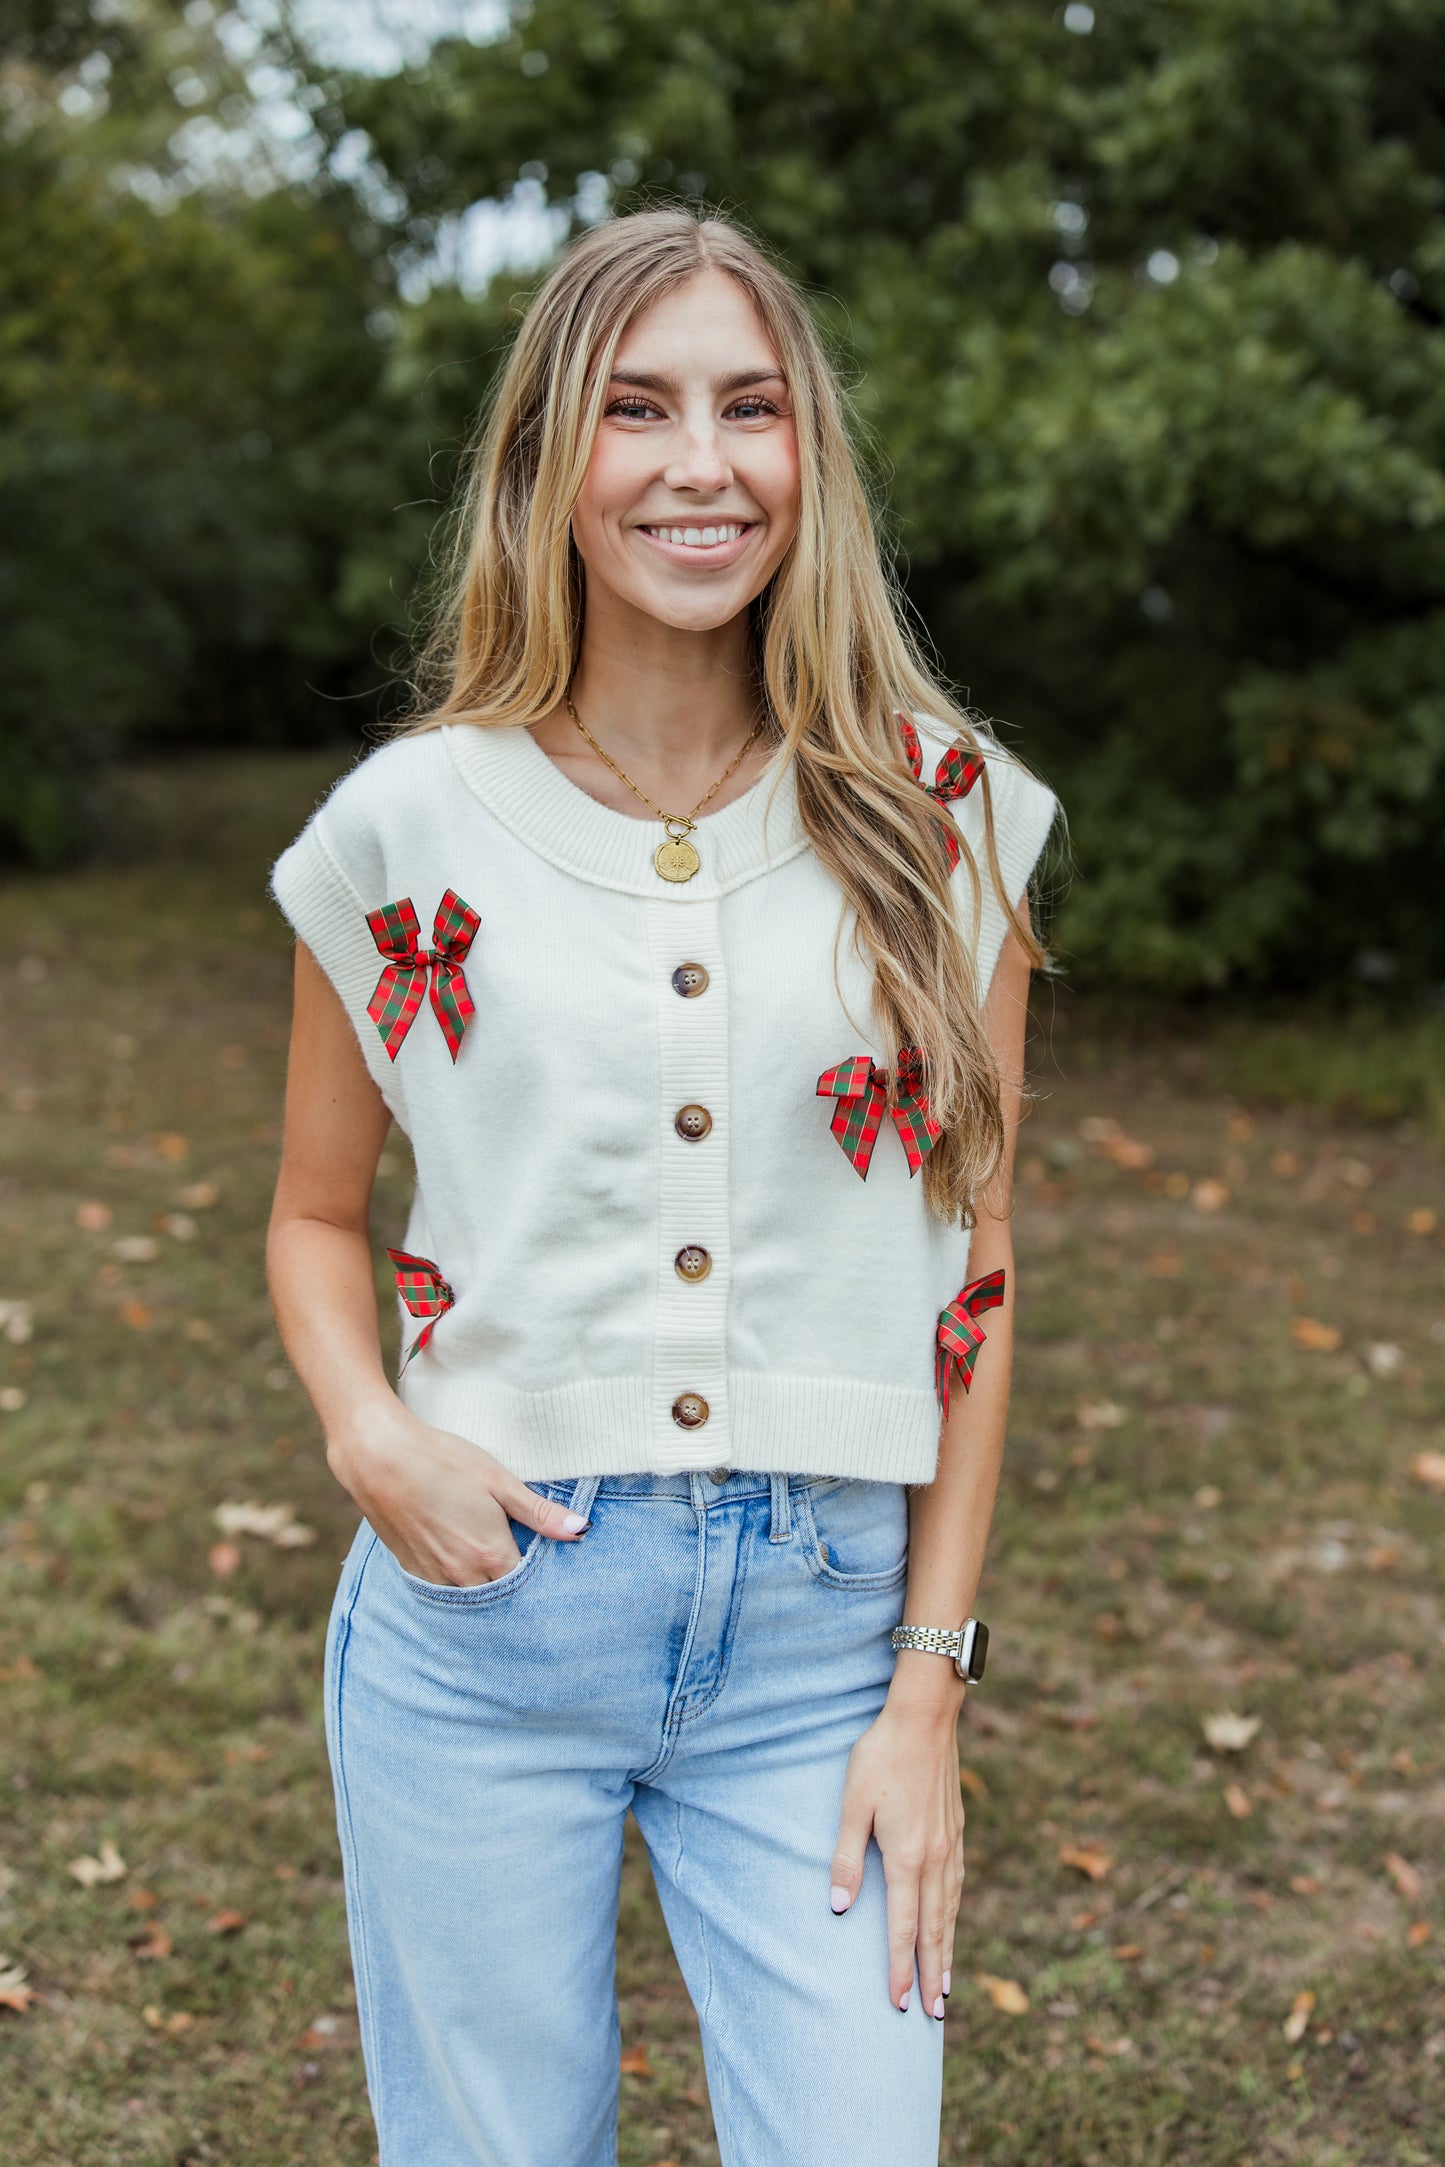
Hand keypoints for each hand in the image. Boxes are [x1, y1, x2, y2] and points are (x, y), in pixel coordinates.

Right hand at [327, 1399, 588, 1585]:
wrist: (379, 1458)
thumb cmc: (443, 1462)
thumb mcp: (498, 1481)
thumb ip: (540, 1512)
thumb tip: (581, 1530)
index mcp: (491, 1554)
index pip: (528, 1587)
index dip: (542, 1583)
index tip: (554, 1577)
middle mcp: (463, 1575)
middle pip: (500, 1599)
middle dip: (515, 1593)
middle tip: (529, 1582)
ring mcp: (434, 1576)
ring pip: (470, 1599)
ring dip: (485, 1591)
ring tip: (496, 1574)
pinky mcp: (411, 1569)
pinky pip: (443, 1591)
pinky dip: (458, 1586)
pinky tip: (462, 1566)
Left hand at [829, 1686, 964, 2016]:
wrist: (925, 1718)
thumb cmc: (881, 1757)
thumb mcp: (852, 1804)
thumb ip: (846, 1858)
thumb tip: (837, 1908)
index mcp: (907, 1857)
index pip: (903, 1927)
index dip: (900, 1968)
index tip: (900, 2003)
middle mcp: (934, 1859)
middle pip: (934, 1930)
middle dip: (932, 1975)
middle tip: (934, 2016)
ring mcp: (951, 1845)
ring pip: (950, 1911)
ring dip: (949, 1951)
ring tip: (947, 1986)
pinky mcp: (957, 1830)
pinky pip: (957, 1886)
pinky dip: (955, 1915)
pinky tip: (952, 1922)